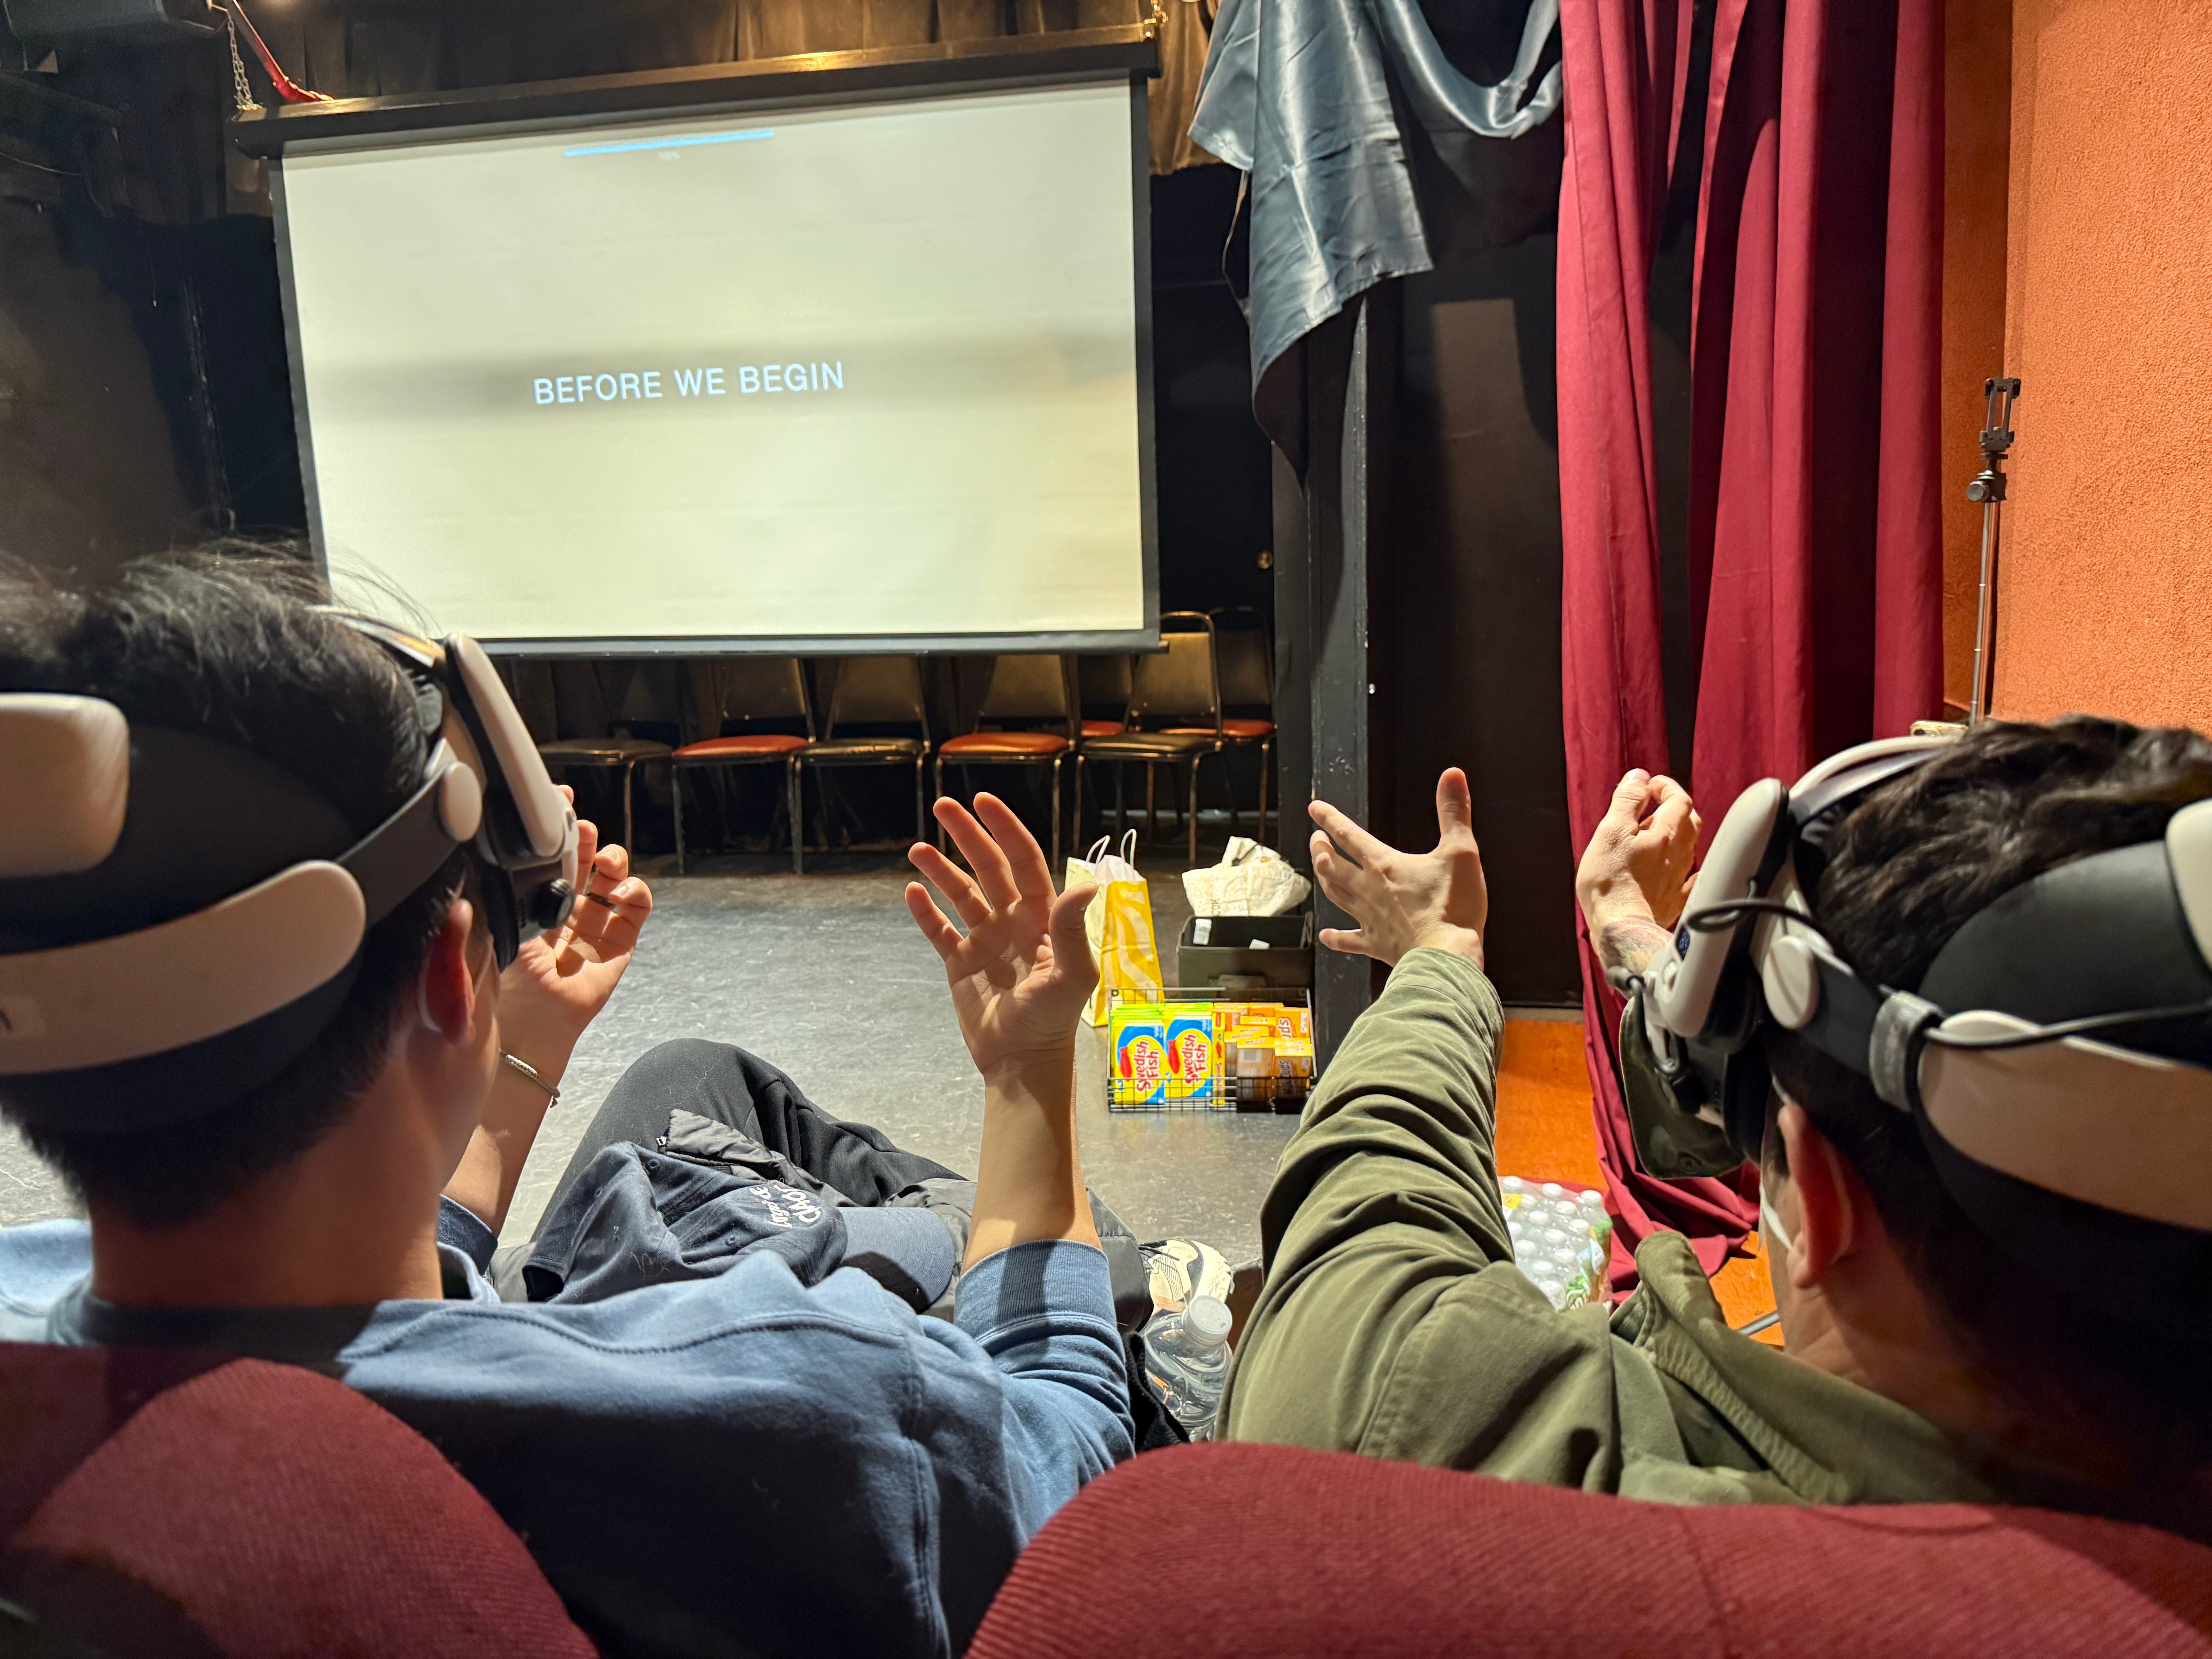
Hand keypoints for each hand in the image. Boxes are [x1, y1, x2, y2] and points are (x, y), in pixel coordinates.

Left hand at [496, 799, 652, 1070]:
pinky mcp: (620, 944)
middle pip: (585, 859)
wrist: (529, 1018)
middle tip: (580, 825)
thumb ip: (498, 883)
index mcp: (532, 902)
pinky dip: (635, 889)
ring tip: (603, 858)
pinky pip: (638, 907)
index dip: (559, 826)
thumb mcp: (497, 916)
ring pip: (613, 876)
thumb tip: (490, 841)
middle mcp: (565, 910)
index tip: (560, 798)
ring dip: (612, 857)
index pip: (550, 855)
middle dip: (586, 835)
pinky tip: (619, 891)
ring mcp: (595, 926)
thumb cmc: (505, 974)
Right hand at [906, 793, 1097, 1080]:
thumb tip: (1086, 884)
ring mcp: (985, 941)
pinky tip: (912, 891)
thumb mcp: (1072, 974)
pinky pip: (940, 930)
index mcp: (1042, 917)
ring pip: (960, 894)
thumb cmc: (1053, 1020)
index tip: (983, 802)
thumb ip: (1071, 928)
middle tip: (943, 806)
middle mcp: (1013, 921)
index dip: (1005, 829)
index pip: (1024, 861)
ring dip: (940, 869)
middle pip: (988, 867)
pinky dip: (925, 911)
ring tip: (917, 848)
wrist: (1021, 1060)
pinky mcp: (961, 964)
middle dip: (967, 835)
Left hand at [1308, 768, 1487, 967]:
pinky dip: (1335, 938)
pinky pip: (1348, 940)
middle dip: (1320, 849)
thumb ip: (1454, 812)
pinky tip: (1326, 936)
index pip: (1349, 835)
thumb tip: (1452, 775)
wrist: (1447, 956)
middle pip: (1333, 865)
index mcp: (1384, 865)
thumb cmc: (1453, 907)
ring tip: (1319, 870)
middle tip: (1315, 839)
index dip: (1330, 819)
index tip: (1314, 808)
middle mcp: (1369, 890)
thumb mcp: (1461, 852)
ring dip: (1324, 880)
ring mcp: (1369, 918)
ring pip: (1335, 895)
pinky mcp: (1376, 944)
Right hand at [1575, 768, 1700, 934]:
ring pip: (1688, 848)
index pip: (1678, 798)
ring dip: (1677, 834)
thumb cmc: (1610, 881)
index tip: (1650, 786)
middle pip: (1690, 821)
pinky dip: (1686, 869)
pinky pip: (1688, 881)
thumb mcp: (1611, 830)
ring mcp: (1678, 878)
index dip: (1666, 787)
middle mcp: (1679, 853)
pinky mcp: (1673, 900)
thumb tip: (1639, 777)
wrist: (1620, 926)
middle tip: (1654, 805)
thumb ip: (1627, 800)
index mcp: (1666, 833)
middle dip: (1675, 807)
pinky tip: (1682, 872)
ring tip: (1655, 834)